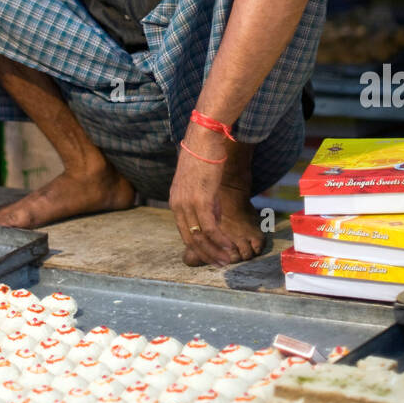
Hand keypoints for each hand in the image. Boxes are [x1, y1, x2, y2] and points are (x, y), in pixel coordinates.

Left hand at [169, 132, 240, 265]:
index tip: (211, 254)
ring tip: (227, 260)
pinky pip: (210, 228)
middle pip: (190, 239)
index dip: (198, 247)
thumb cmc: (203, 156)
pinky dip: (220, 240)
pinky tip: (229, 246)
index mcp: (175, 201)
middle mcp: (178, 204)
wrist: (204, 138)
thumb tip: (213, 215)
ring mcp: (188, 203)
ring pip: (200, 237)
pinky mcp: (201, 200)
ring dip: (215, 251)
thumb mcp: (198, 182)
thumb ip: (202, 200)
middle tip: (220, 264)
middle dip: (206, 254)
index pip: (184, 232)